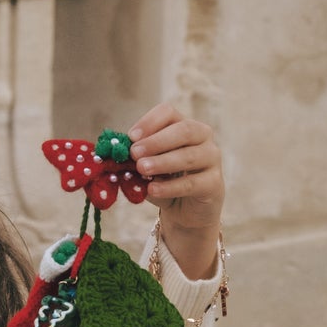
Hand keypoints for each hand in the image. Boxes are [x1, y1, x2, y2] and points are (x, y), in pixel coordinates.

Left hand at [128, 102, 223, 277]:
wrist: (186, 213)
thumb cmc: (164, 183)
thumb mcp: (145, 169)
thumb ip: (134, 161)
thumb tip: (112, 156)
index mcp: (183, 126)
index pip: (169, 113)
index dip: (150, 122)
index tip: (131, 137)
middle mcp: (202, 138)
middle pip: (184, 130)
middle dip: (157, 141)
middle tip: (134, 153)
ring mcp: (212, 159)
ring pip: (190, 156)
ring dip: (163, 161)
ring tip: (142, 169)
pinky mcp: (214, 184)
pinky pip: (192, 183)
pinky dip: (171, 186)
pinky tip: (152, 189)